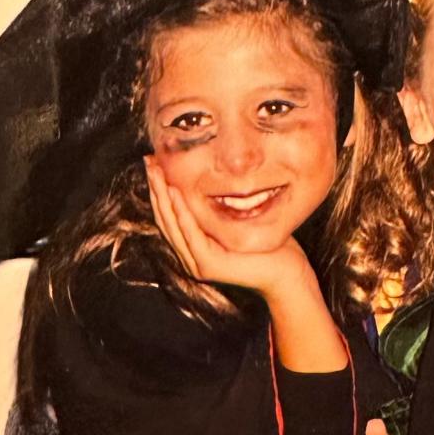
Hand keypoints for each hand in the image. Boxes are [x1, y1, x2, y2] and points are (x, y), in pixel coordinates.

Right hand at [145, 158, 308, 295]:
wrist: (285, 272)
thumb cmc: (266, 244)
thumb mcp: (236, 220)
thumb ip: (218, 208)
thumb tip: (210, 178)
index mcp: (193, 246)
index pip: (168, 215)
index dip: (158, 190)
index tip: (153, 163)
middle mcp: (189, 256)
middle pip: (164, 218)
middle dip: (155, 188)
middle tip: (148, 162)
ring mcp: (196, 263)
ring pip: (172, 225)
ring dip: (162, 197)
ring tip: (157, 173)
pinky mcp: (208, 265)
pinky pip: (191, 234)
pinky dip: (182, 213)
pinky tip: (176, 193)